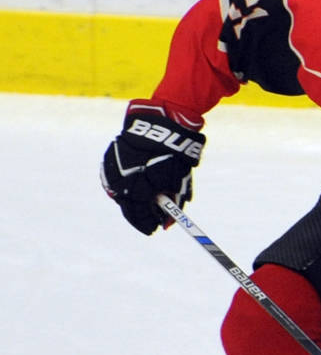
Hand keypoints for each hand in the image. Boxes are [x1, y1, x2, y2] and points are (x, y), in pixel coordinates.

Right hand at [99, 100, 204, 233]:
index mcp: (139, 186)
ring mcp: (113, 170)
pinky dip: (126, 186)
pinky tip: (137, 186)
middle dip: (140, 214)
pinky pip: (116, 180)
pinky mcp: (109, 161)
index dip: (147, 223)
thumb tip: (168, 225)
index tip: (155, 229)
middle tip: (151, 219)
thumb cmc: (174, 155)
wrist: (160, 125)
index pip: (140, 214)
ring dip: (132, 200)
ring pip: (120, 194)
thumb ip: (173, 203)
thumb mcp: (178, 181)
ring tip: (146, 200)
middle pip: (128, 206)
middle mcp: (122, 180)